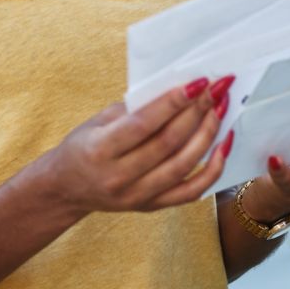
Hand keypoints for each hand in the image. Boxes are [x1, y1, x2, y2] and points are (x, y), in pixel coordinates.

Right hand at [45, 75, 235, 213]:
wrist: (66, 188)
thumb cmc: (83, 145)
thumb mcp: (98, 120)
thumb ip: (135, 108)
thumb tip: (179, 90)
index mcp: (100, 149)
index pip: (144, 124)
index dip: (174, 102)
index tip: (199, 82)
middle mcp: (119, 177)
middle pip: (169, 143)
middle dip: (198, 112)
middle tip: (217, 90)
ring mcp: (137, 196)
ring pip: (184, 165)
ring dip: (208, 134)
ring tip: (221, 110)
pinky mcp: (152, 206)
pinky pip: (190, 191)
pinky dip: (212, 169)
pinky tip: (223, 146)